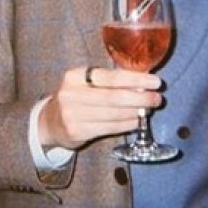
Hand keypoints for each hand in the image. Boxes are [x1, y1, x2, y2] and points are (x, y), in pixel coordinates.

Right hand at [38, 67, 161, 149]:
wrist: (49, 121)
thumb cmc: (76, 97)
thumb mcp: (86, 82)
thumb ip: (109, 80)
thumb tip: (143, 81)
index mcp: (76, 76)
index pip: (111, 77)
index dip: (136, 79)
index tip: (155, 81)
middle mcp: (71, 94)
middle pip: (114, 97)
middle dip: (140, 98)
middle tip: (157, 98)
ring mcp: (72, 114)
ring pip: (113, 114)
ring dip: (136, 112)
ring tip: (149, 109)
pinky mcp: (77, 132)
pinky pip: (109, 128)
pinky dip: (127, 125)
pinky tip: (137, 121)